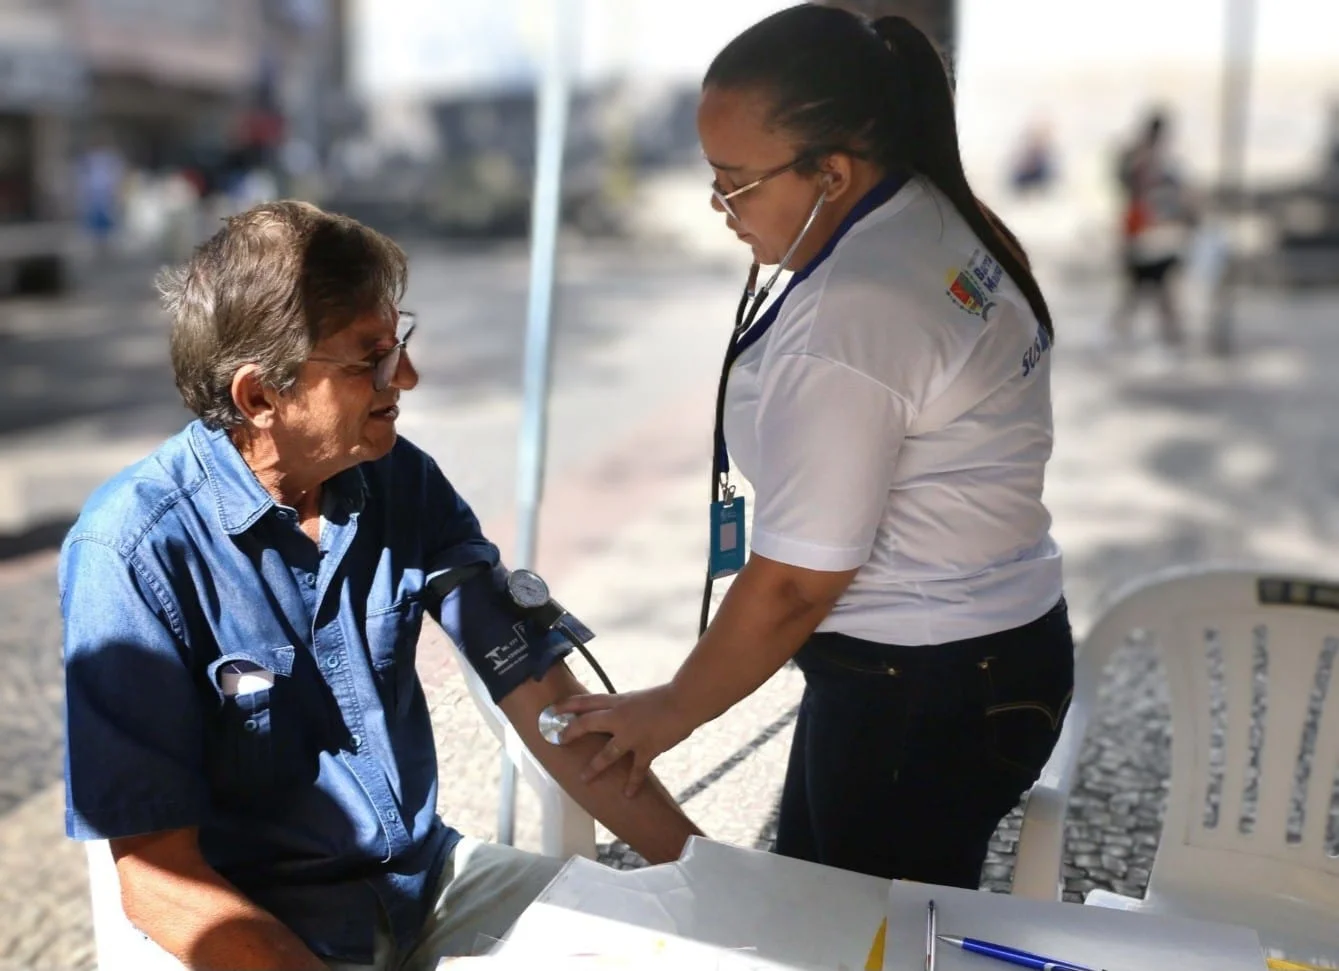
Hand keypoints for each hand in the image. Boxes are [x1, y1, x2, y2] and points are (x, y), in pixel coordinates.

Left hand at [553, 684, 698, 796]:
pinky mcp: (646, 749)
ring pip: (607, 754)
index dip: (568, 705)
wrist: (683, 702)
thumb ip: (625, 709)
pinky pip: (637, 770)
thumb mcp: (638, 699)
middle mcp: (620, 717)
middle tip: (559, 741)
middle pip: (588, 723)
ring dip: (594, 767)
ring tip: (584, 779)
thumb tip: (615, 719)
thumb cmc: (665, 698)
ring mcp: (632, 735)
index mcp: (618, 702)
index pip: (587, 701)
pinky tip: (627, 795)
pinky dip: (632, 783)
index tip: (553, 709)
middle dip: (571, 732)